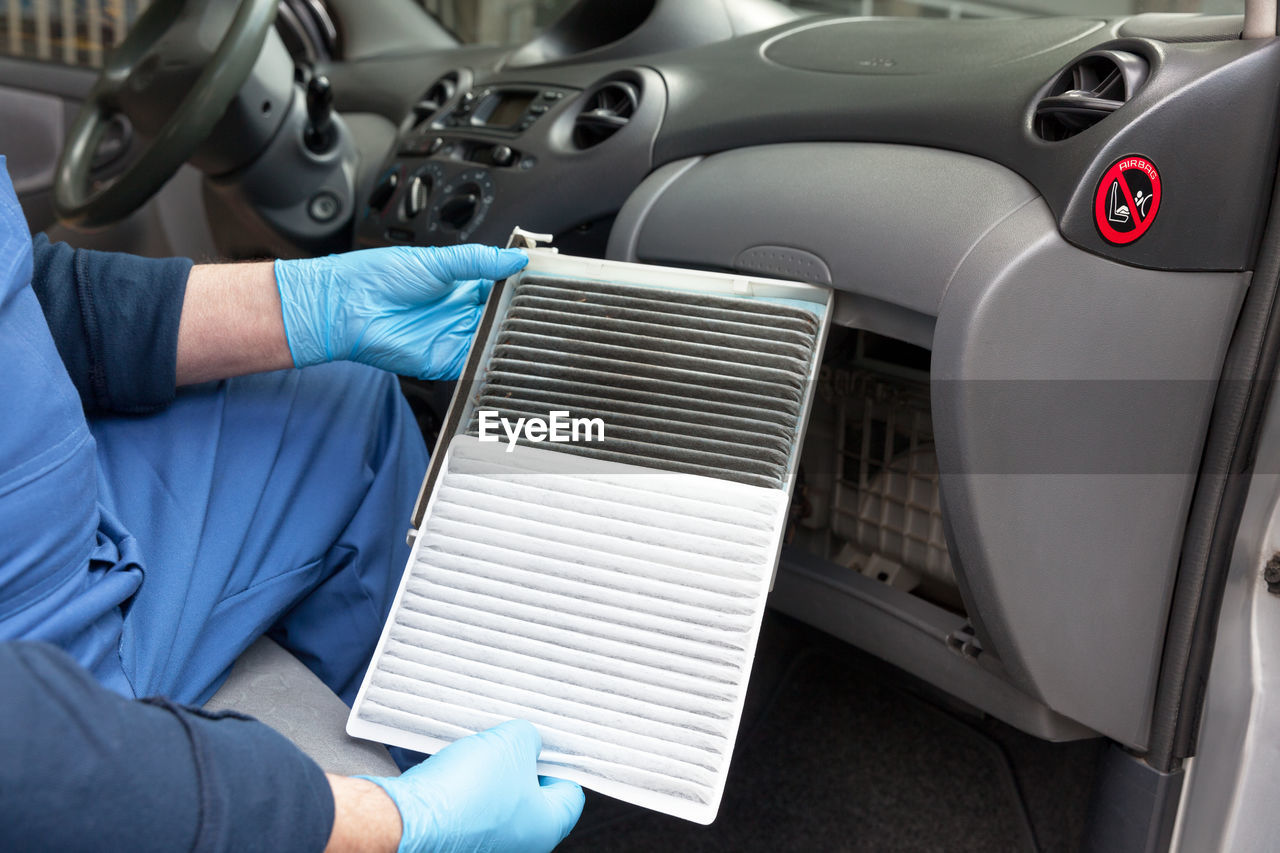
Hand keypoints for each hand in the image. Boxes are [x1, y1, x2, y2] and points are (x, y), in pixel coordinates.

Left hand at [274, 244, 527, 379]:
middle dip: (523, 313)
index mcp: (462, 284)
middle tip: (545, 306)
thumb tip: (517, 259)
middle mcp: (462, 312)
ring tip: (533, 327)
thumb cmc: (379, 277)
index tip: (545, 281)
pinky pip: (478, 363)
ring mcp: (456, 337)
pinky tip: (506, 347)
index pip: (504, 286)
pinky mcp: (448, 361)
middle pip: (504, 315)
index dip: (523, 285)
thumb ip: (480, 262)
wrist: (346, 306)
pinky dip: (494, 359)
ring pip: (496, 339)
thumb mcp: (437, 261)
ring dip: (512, 335)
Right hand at [359, 720, 583, 852]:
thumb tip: (528, 741)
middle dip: (522, 762)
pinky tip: (459, 766)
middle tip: (511, 740)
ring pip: (500, 798)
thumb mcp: (512, 743)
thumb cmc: (465, 791)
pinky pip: (472, 806)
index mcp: (546, 827)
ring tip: (481, 750)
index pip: (571, 793)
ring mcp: (488, 843)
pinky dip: (468, 784)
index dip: (561, 762)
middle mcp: (520, 844)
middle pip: (534, 795)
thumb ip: (530, 738)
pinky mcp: (459, 838)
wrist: (409, 817)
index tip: (548, 744)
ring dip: (492, 770)